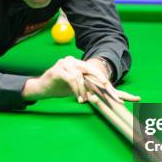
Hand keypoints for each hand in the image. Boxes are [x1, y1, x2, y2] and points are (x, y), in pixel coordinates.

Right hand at [22, 56, 139, 103]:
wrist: (43, 88)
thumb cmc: (61, 88)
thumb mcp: (79, 88)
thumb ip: (91, 89)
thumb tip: (109, 97)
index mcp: (80, 64)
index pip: (96, 72)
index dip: (107, 83)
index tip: (118, 97)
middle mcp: (73, 61)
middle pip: (92, 70)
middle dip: (102, 83)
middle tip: (109, 93)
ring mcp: (65, 63)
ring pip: (81, 76)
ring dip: (84, 90)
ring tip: (85, 100)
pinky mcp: (57, 69)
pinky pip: (71, 78)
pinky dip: (76, 89)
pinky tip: (78, 98)